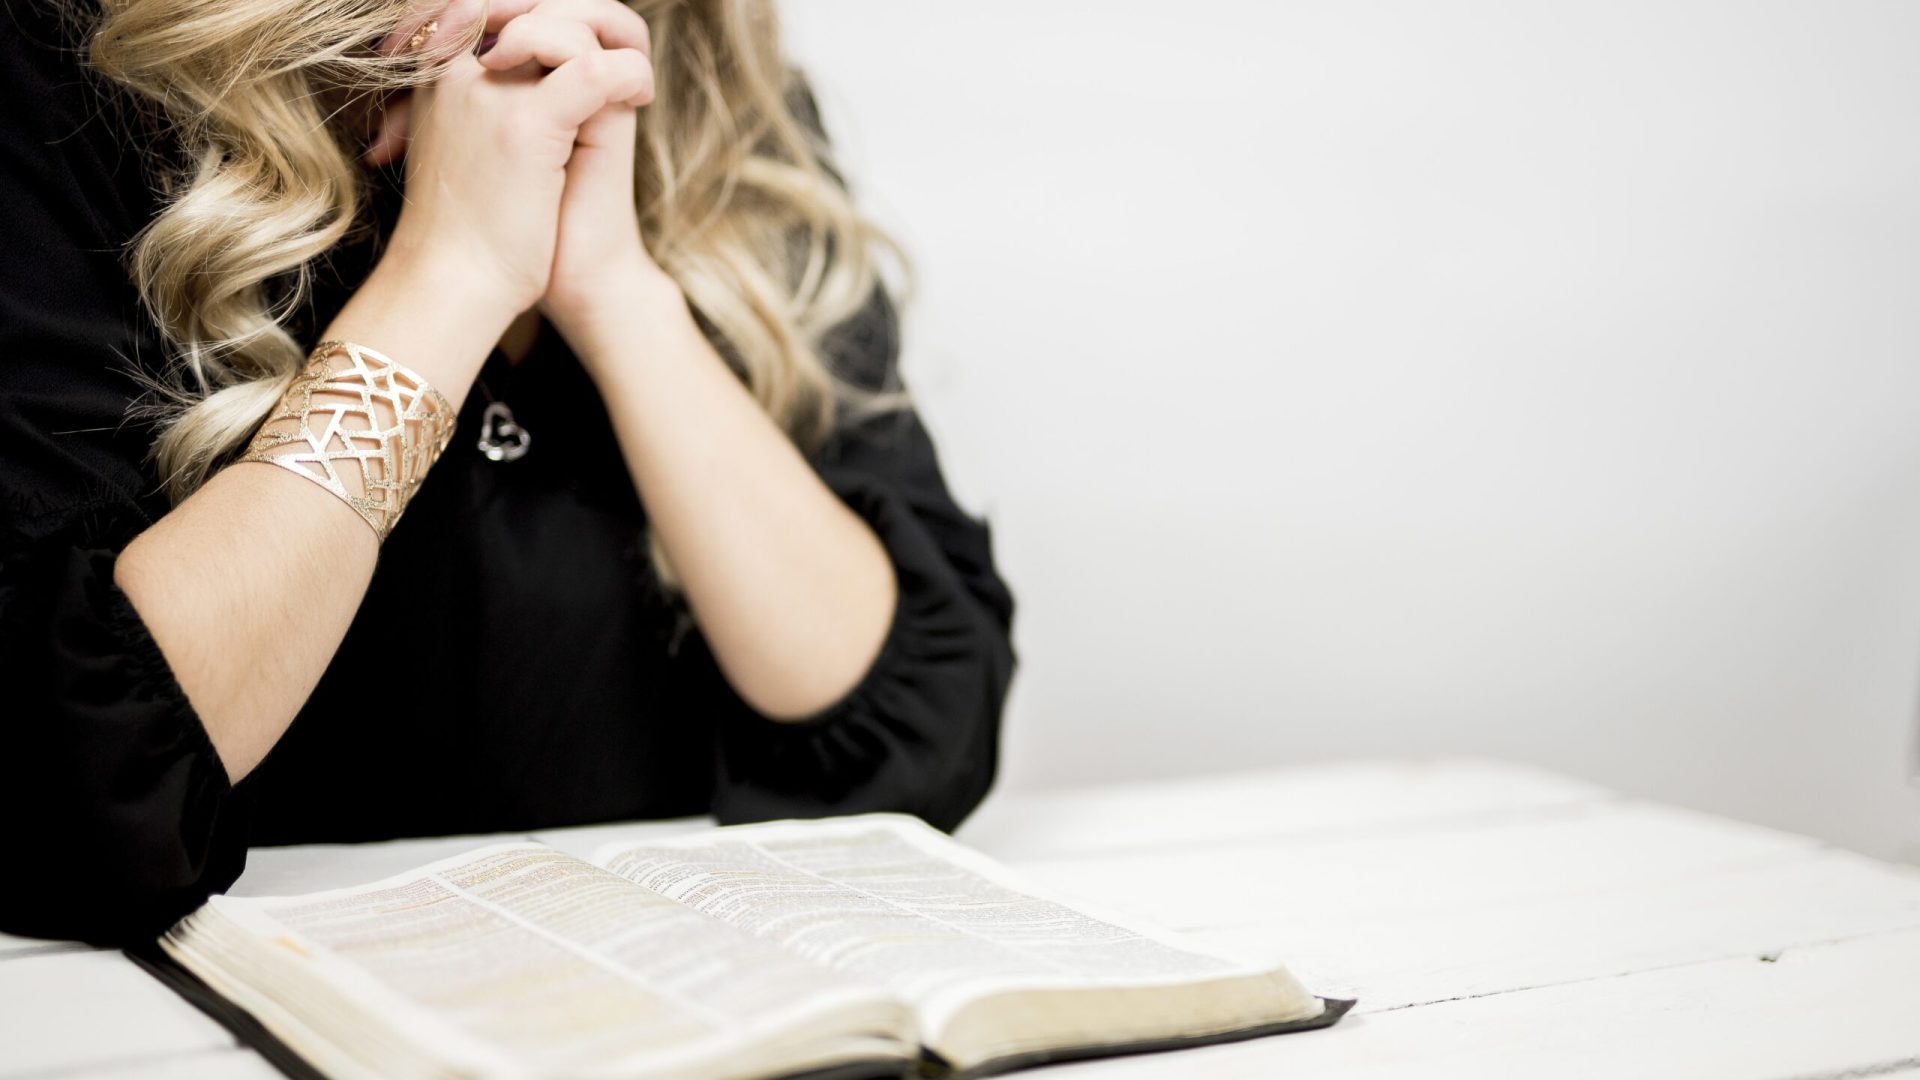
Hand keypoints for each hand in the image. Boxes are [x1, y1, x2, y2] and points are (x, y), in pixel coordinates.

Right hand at [364, 0, 654, 332]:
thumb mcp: (465, 150)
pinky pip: (591, 69)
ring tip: (631, 83)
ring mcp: (488, 94)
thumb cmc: (462, 230)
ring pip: (562, 25)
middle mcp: (456, 72)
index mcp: (436, 75)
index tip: (576, 54)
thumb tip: (532, 80)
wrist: (455, 287)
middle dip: (576, 20)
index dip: (539, 14)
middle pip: (527, 5)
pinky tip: (640, 97)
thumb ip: (485, 105)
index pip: (484, 7)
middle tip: (611, 55)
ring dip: (607, 44)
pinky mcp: (527, 127)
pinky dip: (626, 75)